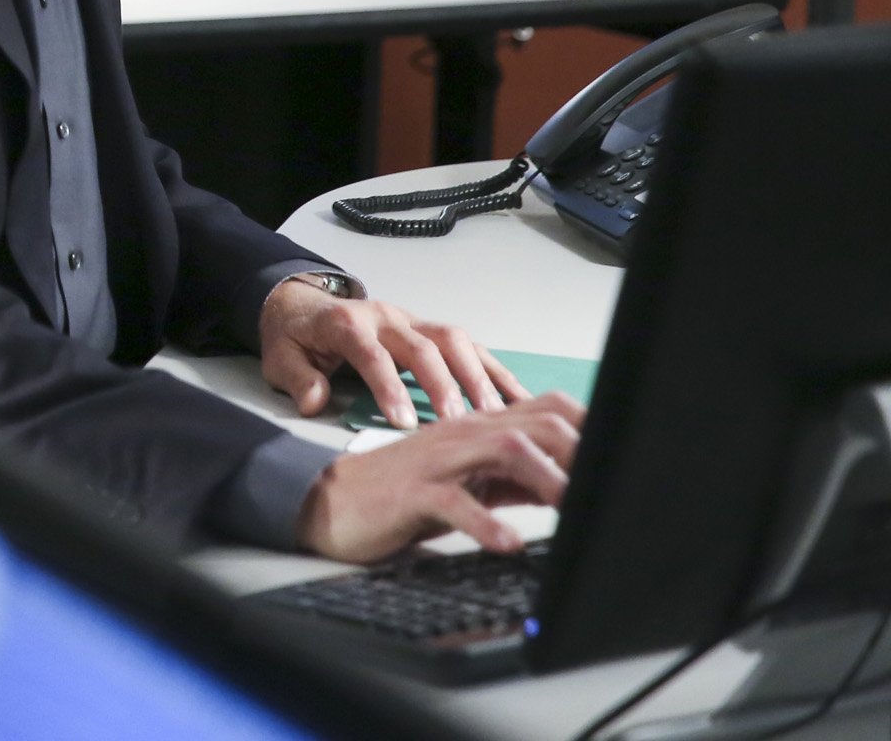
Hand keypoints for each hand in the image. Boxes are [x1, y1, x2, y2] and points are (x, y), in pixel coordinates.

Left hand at [259, 279, 530, 428]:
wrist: (301, 306)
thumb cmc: (296, 337)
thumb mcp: (280, 357)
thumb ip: (298, 378)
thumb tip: (313, 401)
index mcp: (347, 323)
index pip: (372, 353)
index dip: (389, 386)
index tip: (405, 423)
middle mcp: (385, 317)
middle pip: (422, 345)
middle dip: (442, 384)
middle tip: (457, 424)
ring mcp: (412, 321)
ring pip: (453, 340)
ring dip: (476, 377)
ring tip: (494, 416)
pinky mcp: (429, 330)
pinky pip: (469, 346)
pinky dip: (494, 370)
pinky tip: (516, 398)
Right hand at [295, 391, 584, 561]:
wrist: (332, 501)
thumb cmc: (400, 491)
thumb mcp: (468, 481)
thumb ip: (514, 477)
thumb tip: (571, 482)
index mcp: (478, 427)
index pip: (546, 409)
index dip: (589, 427)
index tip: (619, 457)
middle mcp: (462, 433)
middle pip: (535, 423)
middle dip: (579, 452)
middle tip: (606, 488)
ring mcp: (438, 460)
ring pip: (504, 450)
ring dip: (547, 479)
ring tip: (573, 508)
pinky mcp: (412, 492)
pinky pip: (455, 503)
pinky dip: (486, 524)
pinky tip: (508, 543)